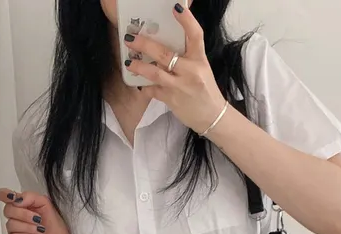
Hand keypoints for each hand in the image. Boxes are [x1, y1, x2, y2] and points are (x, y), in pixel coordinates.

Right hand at [0, 188, 74, 233]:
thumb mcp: (45, 203)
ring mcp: (13, 228)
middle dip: (24, 214)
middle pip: (7, 210)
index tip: (13, 198)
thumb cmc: (52, 223)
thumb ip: (30, 196)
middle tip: (37, 218)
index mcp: (20, 203)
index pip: (4, 195)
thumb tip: (17, 199)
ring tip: (39, 229)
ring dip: (28, 226)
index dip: (5, 195)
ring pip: (11, 224)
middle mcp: (15, 214)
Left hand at [124, 4, 226, 135]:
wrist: (211, 116)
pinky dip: (144, 86)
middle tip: (130, 38)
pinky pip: (153, 90)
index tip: (176, 8)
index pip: (195, 35)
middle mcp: (191, 71)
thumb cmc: (205, 89)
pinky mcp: (171, 100)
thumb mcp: (201, 67)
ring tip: (129, 61)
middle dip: (145, 45)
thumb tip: (170, 38)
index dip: (186, 20)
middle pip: (165, 54)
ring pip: (155, 73)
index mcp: (200, 59)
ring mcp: (180, 86)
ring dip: (139, 66)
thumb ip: (187, 53)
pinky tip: (138, 81)